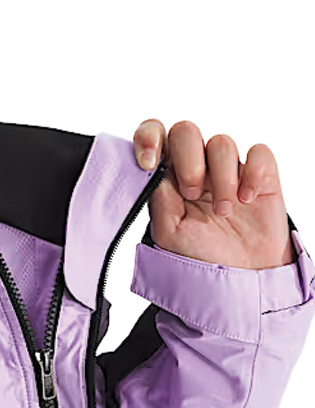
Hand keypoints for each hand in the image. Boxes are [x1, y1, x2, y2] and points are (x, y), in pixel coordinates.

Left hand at [133, 119, 294, 268]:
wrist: (240, 276)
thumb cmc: (201, 254)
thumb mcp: (168, 231)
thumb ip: (158, 197)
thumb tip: (153, 169)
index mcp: (168, 176)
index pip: (154, 137)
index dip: (148, 138)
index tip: (148, 162)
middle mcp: (196, 166)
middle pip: (185, 131)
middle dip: (187, 160)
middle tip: (192, 193)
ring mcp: (228, 168)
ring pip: (221, 143)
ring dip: (221, 178)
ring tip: (223, 211)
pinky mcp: (260, 174)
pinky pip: (258, 152)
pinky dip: (253, 173)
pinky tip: (247, 199)